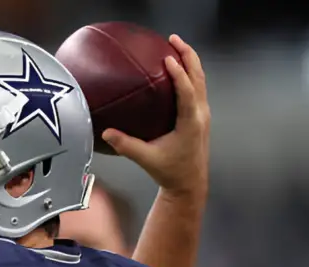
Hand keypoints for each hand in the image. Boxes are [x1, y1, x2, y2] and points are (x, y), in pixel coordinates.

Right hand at [101, 35, 210, 195]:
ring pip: (201, 80)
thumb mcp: (146, 159)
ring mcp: (203, 114)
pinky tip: (176, 67)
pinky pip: (197, 87)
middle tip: (173, 40)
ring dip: (190, 61)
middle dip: (188, 56)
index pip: (188, 92)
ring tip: (175, 46)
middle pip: (199, 78)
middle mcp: (201, 115)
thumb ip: (126, 145)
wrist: (189, 184)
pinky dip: (189, 73)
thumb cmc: (170, 172)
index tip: (168, 59)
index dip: (179, 74)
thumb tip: (105, 133)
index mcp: (191, 123)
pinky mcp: (200, 116)